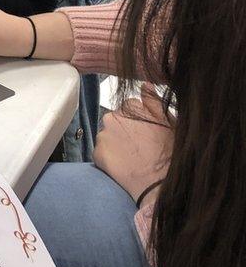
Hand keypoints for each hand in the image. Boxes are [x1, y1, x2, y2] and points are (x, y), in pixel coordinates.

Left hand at [94, 85, 172, 203]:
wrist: (158, 182)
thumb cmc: (168, 153)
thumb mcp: (169, 122)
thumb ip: (154, 102)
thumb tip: (145, 85)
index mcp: (131, 109)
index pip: (129, 105)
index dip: (139, 118)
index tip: (145, 130)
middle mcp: (113, 118)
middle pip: (116, 119)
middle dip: (125, 128)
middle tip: (139, 144)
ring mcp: (103, 136)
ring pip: (108, 134)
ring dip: (116, 141)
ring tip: (132, 155)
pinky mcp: (97, 153)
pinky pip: (101, 150)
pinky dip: (109, 155)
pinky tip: (123, 163)